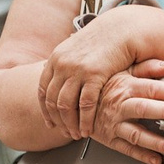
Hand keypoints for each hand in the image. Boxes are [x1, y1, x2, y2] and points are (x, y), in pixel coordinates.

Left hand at [37, 9, 146, 140]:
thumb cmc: (102, 42)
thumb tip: (55, 77)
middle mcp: (62, 64)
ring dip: (71, 124)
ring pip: (66, 106)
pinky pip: (86, 104)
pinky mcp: (94, 74)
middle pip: (52, 101)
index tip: (50, 123)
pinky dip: (86, 120)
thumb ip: (64, 64)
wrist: (121, 29)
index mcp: (55, 59)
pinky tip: (88, 129)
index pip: (42, 90)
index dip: (45, 110)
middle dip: (58, 121)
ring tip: (77, 134)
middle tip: (65, 133)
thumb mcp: (76, 49)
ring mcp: (76, 69)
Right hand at [84, 59, 163, 163]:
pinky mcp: (109, 139)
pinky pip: (126, 149)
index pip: (152, 88)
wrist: (76, 102)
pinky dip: (141, 156)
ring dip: (155, 141)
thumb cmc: (104, 86)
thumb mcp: (123, 72)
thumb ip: (148, 68)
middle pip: (144, 108)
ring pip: (135, 133)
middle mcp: (120, 106)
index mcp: (126, 87)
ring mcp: (114, 124)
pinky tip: (156, 160)